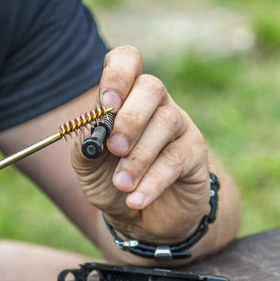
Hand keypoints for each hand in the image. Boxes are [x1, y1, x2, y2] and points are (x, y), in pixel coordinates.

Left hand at [70, 45, 215, 246]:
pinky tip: (136, 199)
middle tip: (114, 147)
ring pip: (165, 123)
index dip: (118, 75)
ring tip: (122, 185)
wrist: (139, 220)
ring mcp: (178, 125)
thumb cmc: (111, 182)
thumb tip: (91, 133)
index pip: (127, 60)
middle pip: (151, 87)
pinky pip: (176, 159)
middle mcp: (154, 103)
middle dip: (130, 117)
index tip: (107, 104)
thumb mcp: (88, 167)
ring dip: (139, 157)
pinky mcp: (195, 152)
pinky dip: (153, 181)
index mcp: (125, 96)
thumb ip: (85, 147)